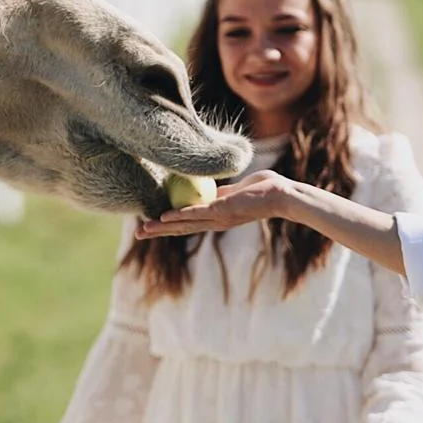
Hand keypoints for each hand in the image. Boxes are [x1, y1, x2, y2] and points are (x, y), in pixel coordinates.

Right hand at [136, 170, 297, 238]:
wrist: (282, 194)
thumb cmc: (266, 188)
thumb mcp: (238, 190)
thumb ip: (224, 192)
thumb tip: (212, 191)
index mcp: (218, 216)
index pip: (189, 222)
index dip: (170, 224)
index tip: (153, 224)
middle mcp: (216, 222)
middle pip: (182, 228)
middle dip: (160, 231)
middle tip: (140, 233)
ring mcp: (218, 218)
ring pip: (184, 224)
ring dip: (162, 228)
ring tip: (144, 230)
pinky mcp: (222, 211)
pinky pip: (195, 214)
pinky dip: (178, 216)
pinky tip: (163, 218)